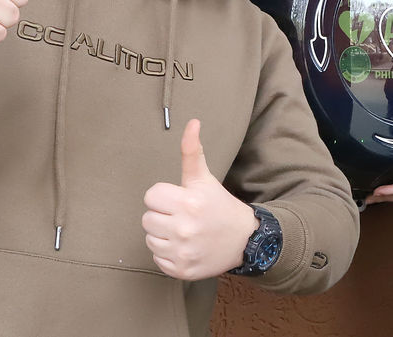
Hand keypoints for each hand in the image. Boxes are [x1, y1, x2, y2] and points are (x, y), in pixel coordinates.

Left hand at [142, 119, 258, 279]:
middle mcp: (184, 228)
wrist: (245, 240)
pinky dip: (168, 254)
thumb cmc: (220, 205)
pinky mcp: (182, 270)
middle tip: (182, 216)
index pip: (151, 196)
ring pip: (150, 239)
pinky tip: (185, 247)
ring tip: (183, 231)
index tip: (180, 199)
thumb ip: (192, 152)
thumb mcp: (205, 178)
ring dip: (163, 235)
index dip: (165, 196)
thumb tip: (192, 121)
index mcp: (189, 202)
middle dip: (163, 215)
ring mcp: (183, 251)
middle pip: (147, 218)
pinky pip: (157, 259)